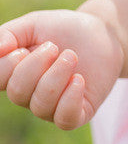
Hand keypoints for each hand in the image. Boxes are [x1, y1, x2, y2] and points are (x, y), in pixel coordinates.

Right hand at [0, 9, 124, 129]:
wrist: (102, 33)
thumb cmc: (63, 29)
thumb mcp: (33, 24)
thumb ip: (8, 34)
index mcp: (13, 75)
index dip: (8, 65)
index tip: (23, 48)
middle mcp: (29, 95)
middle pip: (17, 92)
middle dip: (36, 65)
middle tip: (55, 47)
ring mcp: (53, 107)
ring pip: (41, 106)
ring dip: (56, 76)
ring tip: (71, 56)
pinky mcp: (78, 113)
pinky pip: (65, 120)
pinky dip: (70, 99)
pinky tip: (79, 79)